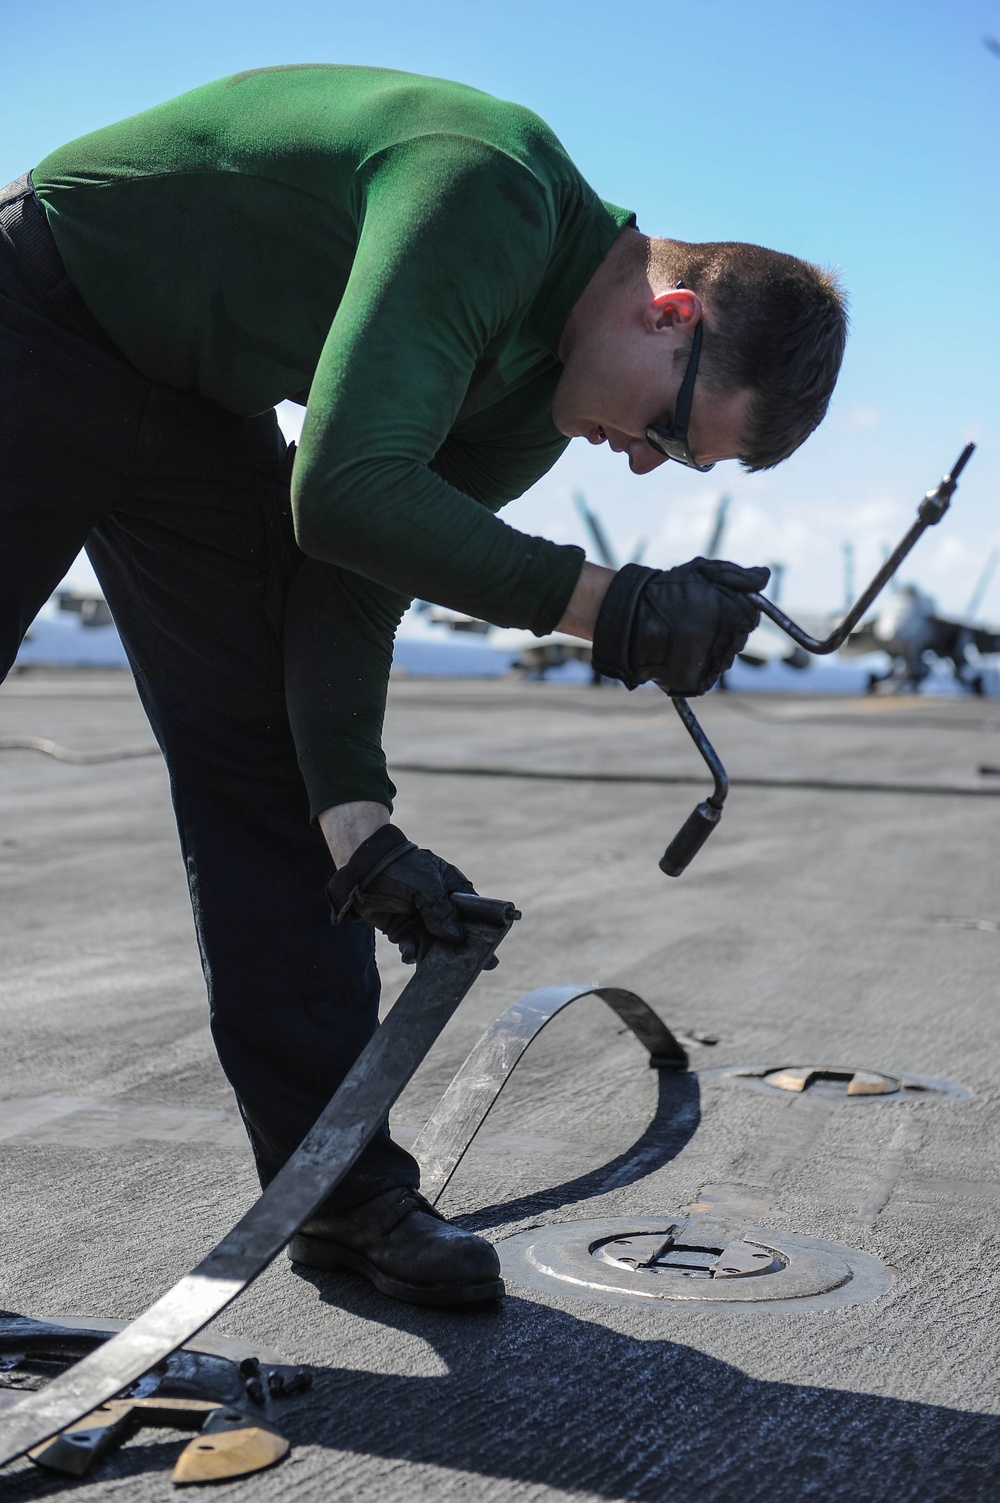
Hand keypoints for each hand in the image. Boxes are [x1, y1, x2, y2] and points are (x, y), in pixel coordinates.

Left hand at [327, 824, 492, 966]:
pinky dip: (412, 954)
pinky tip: (408, 953)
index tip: (488, 951)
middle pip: (456, 934)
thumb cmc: (399, 868)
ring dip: (433, 957)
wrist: (362, 870)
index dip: (481, 932)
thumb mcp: (424, 884)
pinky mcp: (404, 930)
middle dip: (459, 952)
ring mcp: (422, 920)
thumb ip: (440, 910)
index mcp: (453, 889)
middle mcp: (440, 907)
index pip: (474, 913)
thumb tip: (456, 937)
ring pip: (434, 945)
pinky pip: (413, 948)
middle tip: (466, 970)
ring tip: (431, 968)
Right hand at [591, 558, 770, 694]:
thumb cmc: (668, 590)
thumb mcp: (703, 571)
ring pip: (724, 659)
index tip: (713, 607)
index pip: (749, 618)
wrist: (629, 617)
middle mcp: (724, 640)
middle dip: (724, 630)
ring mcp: (710, 663)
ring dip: (712, 648)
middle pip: (737, 640)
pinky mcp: (695, 681)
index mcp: (732, 613)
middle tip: (696, 621)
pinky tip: (683, 652)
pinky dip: (700, 666)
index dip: (733, 611)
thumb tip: (764, 577)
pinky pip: (708, 675)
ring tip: (685, 635)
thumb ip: (737, 576)